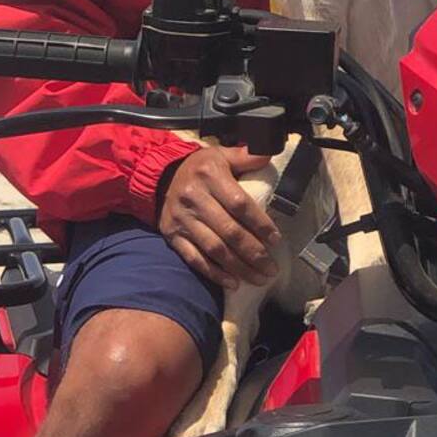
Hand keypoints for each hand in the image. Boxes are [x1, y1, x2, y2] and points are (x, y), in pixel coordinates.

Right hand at [157, 142, 280, 291]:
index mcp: (210, 175)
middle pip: (229, 231)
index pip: (240, 204)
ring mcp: (182, 219)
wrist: (160, 176)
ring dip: (238, 267)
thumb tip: (268, 154)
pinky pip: (194, 258)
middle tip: (271, 268)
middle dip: (253, 253)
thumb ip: (245, 156)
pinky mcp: (172, 235)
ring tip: (258, 278)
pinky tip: (232, 282)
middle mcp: (194, 198)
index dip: (259, 224)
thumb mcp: (220, 154)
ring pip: (214, 248)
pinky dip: (214, 272)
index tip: (275, 240)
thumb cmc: (199, 167)